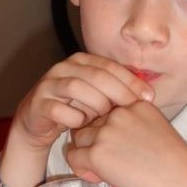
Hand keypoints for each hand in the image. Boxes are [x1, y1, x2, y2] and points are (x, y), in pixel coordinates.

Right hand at [14, 53, 153, 151]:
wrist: (39, 124)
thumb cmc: (76, 110)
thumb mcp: (99, 98)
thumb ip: (118, 92)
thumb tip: (149, 95)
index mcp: (81, 61)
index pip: (110, 66)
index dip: (131, 81)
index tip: (149, 98)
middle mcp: (63, 67)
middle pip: (96, 75)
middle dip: (118, 93)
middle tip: (131, 110)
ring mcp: (48, 84)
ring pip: (76, 87)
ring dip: (95, 105)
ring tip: (104, 118)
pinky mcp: (38, 103)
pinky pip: (58, 109)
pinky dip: (74, 118)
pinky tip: (83, 126)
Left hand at [67, 100, 186, 186]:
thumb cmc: (177, 168)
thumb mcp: (158, 133)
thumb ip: (133, 128)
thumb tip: (107, 140)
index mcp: (137, 104)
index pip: (108, 112)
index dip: (110, 132)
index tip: (124, 150)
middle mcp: (120, 113)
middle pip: (91, 124)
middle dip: (96, 144)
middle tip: (115, 164)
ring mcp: (107, 132)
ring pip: (79, 139)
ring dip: (87, 156)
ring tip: (107, 173)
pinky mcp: (97, 153)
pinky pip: (73, 158)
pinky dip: (82, 170)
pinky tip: (100, 179)